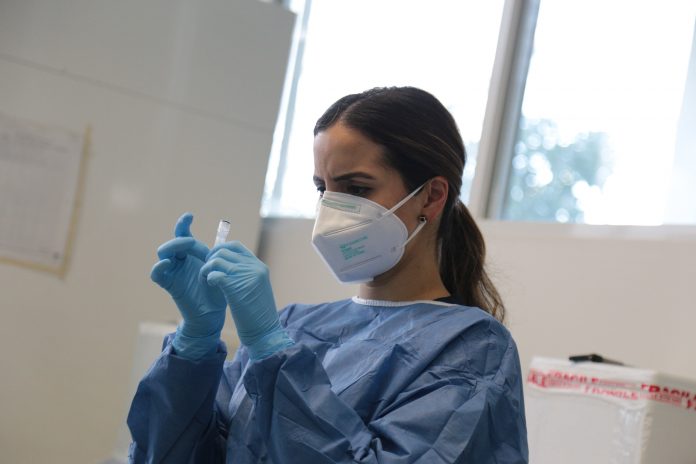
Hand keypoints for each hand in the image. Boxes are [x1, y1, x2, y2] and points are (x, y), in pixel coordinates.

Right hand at [150, 213, 225, 359]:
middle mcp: (181, 260)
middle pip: (173, 242)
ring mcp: (174, 271)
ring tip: (180, 252)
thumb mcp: (221, 270)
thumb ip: (218, 258)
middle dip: (180, 239)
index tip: (190, 215)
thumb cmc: (218, 291)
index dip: (184, 224)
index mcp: (193, 254)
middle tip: (192, 243)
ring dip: (170, 248)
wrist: (213, 314)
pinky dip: (159, 267)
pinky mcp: (169, 284)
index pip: (184, 235)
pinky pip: (157, 274)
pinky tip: (167, 263)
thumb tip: (222, 244)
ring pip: (163, 253)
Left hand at [201, 242, 292, 359]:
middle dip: (210, 259)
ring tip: (205, 281)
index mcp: (259, 266)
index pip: (235, 246)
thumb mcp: (256, 289)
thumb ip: (244, 275)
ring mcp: (246, 275)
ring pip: (217, 260)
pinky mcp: (235, 287)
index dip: (220, 250)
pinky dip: (208, 278)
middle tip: (206, 272)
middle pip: (224, 251)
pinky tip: (210, 286)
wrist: (265, 332)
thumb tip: (224, 267)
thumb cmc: (258, 315)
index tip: (213, 261)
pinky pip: (214, 274)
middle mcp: (254, 267)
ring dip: (206, 269)